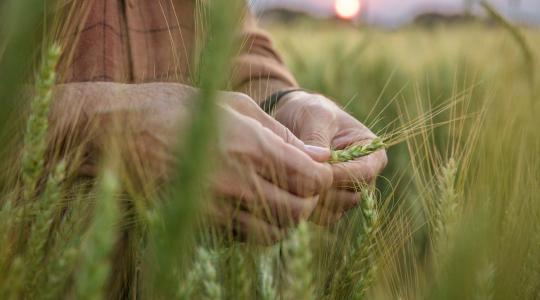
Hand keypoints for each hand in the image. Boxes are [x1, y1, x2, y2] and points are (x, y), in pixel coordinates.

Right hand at [51, 83, 332, 243]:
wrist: (117, 132)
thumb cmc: (176, 108)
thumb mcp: (234, 105)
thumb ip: (281, 134)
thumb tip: (318, 155)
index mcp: (252, 148)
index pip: (312, 181)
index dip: (323, 178)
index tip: (316, 169)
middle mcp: (238, 183)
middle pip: (298, 212)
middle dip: (307, 201)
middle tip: (298, 185)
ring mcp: (217, 209)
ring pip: (273, 233)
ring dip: (284, 219)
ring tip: (274, 197)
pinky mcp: (199, 223)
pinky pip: (243, 238)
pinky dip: (256, 228)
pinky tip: (248, 206)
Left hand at [274, 91, 386, 224]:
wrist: (294, 120)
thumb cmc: (310, 111)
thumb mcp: (315, 117)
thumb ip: (317, 140)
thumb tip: (317, 165)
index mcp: (372, 152)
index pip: (363, 173)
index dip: (339, 176)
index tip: (314, 171)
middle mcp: (364, 177)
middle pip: (350, 197)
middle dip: (323, 191)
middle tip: (295, 180)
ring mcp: (348, 193)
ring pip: (336, 210)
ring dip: (313, 202)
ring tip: (289, 184)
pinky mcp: (331, 204)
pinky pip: (323, 216)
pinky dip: (307, 209)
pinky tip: (289, 193)